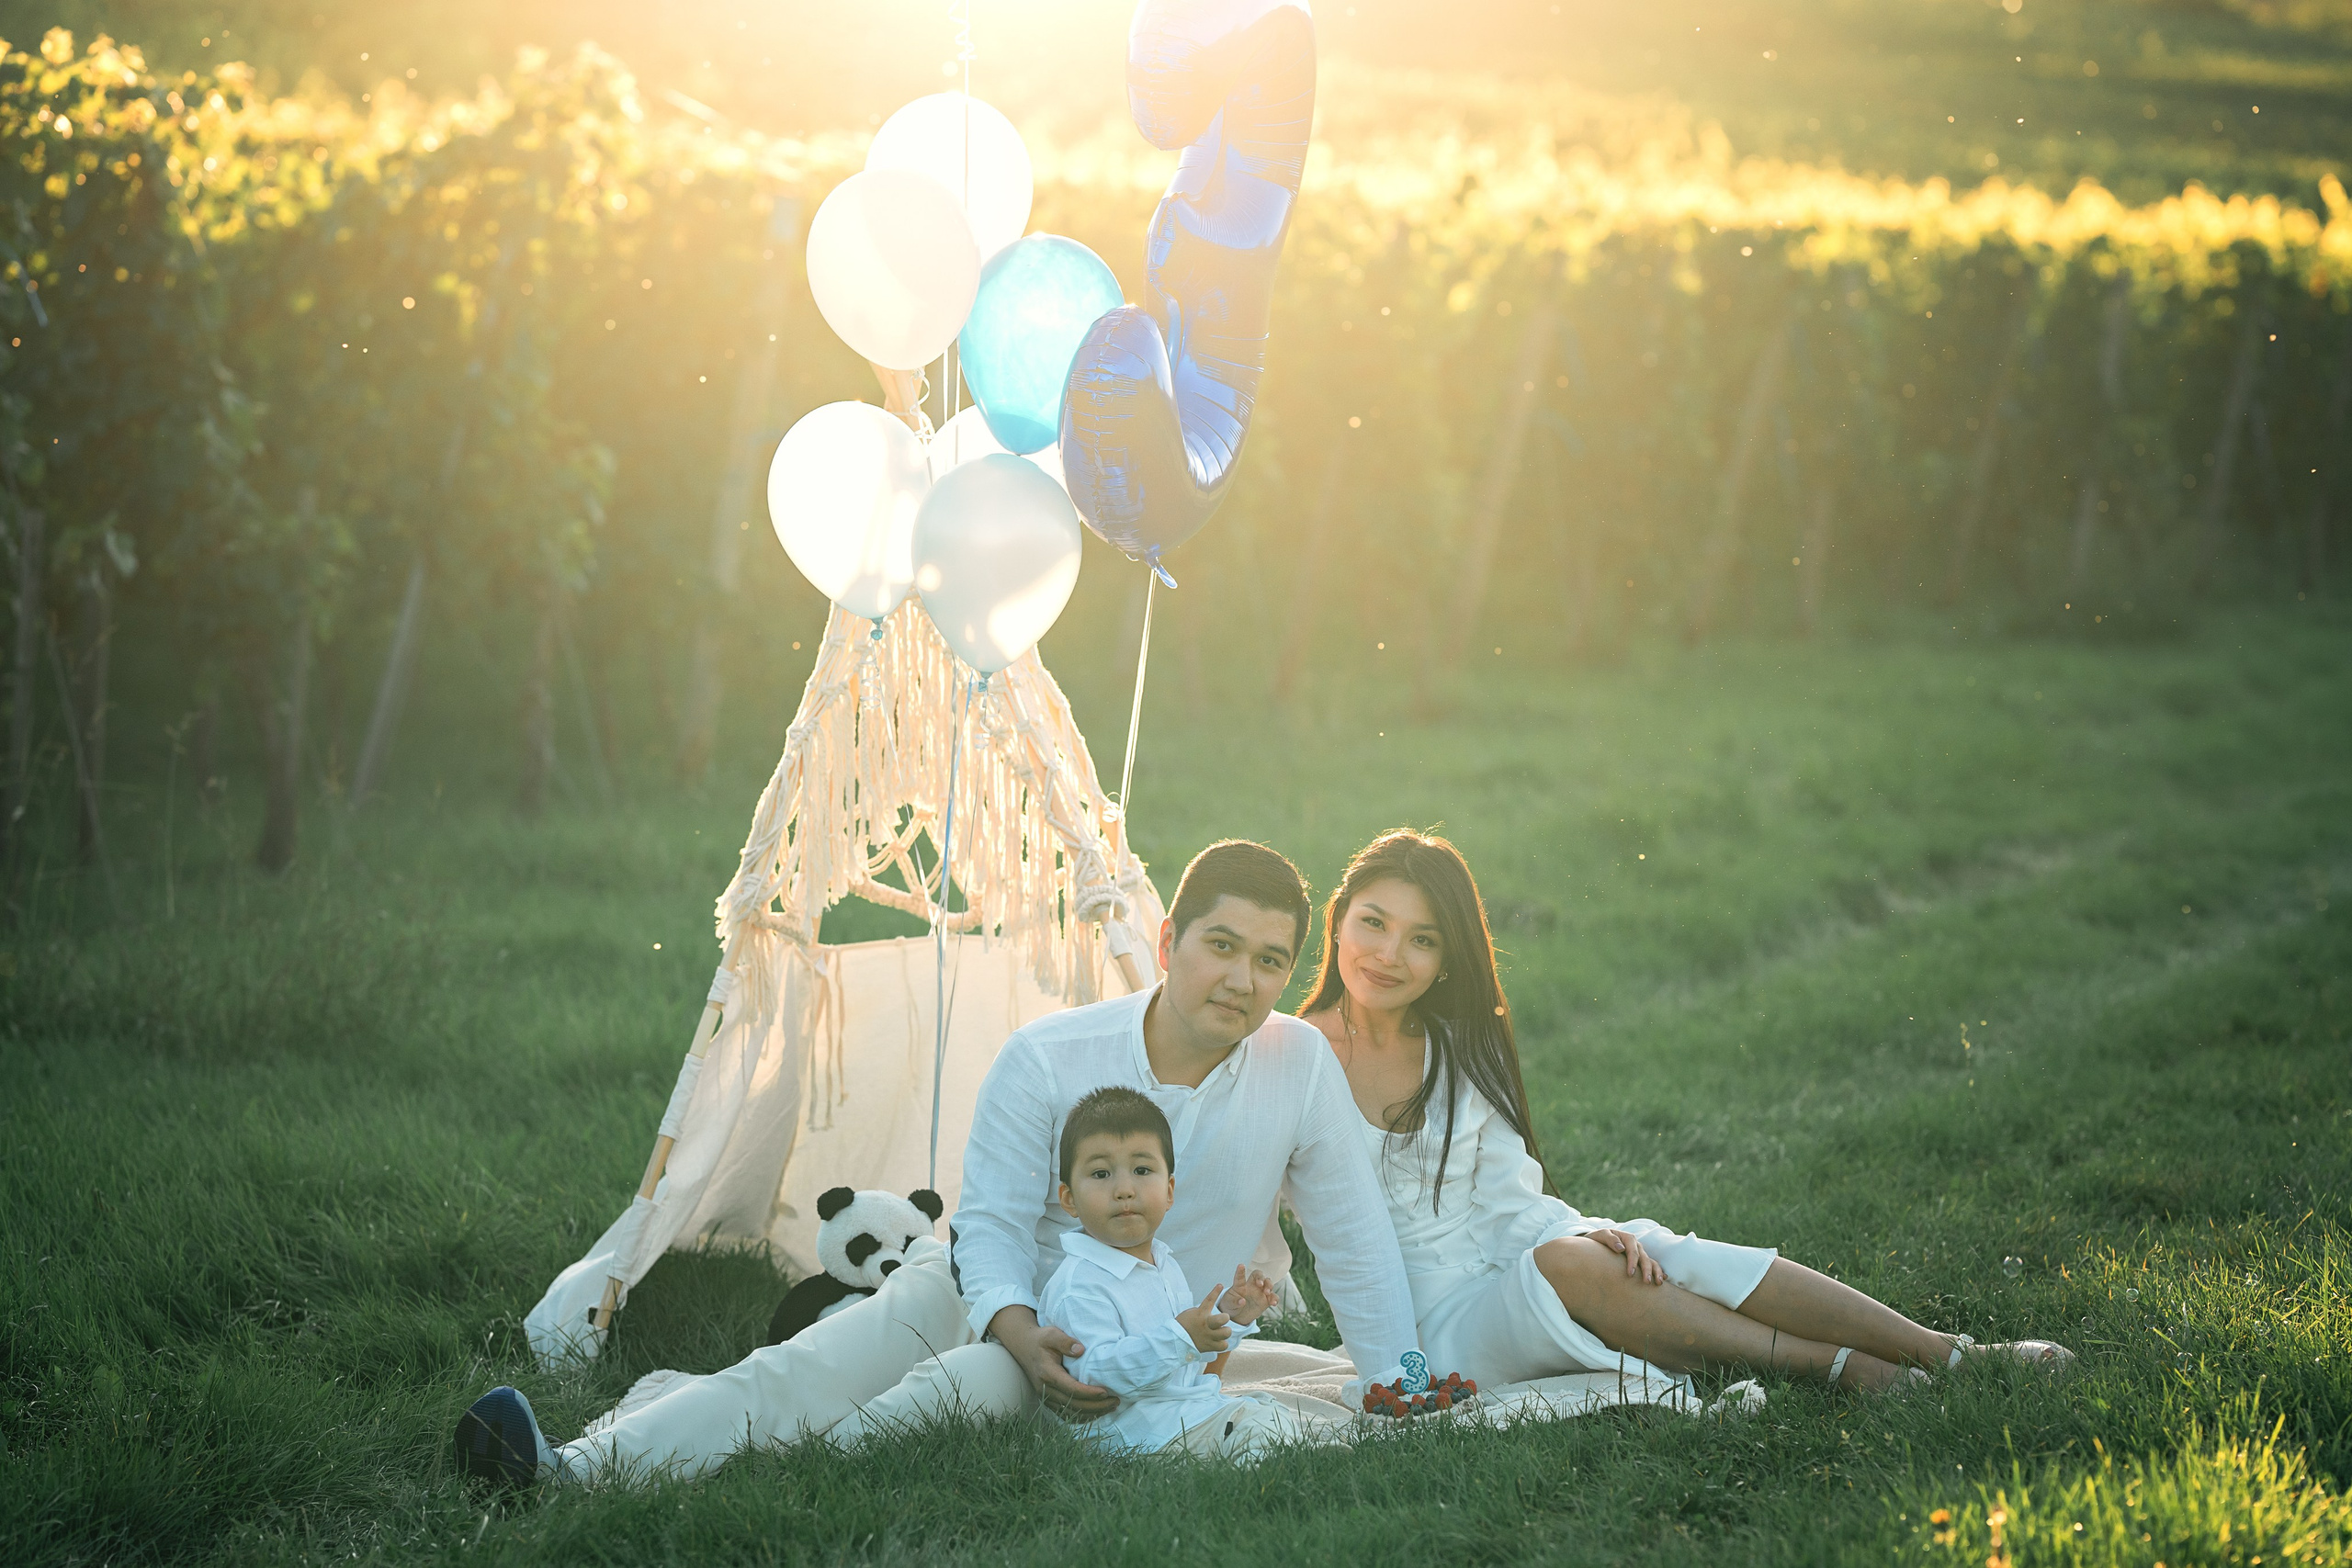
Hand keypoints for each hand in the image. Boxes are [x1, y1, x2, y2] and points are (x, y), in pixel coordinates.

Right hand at [987, 1306, 1118, 1420]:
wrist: (1023, 1347)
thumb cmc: (1040, 1339)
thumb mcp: (1051, 1334)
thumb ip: (1065, 1341)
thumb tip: (1081, 1349)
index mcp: (1047, 1373)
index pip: (1071, 1389)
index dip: (1089, 1393)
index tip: (1106, 1392)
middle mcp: (1045, 1389)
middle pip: (1073, 1404)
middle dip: (1096, 1406)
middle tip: (1115, 1401)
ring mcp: (1046, 1397)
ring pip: (1071, 1413)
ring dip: (1092, 1413)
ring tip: (1111, 1407)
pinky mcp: (1048, 1400)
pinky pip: (1066, 1414)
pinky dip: (1082, 1416)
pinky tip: (1097, 1412)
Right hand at [1176, 1283, 1232, 1353]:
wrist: (1175, 1341)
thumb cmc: (1183, 1325)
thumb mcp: (1191, 1313)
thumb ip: (1202, 1311)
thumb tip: (1212, 1309)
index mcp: (1200, 1314)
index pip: (1209, 1300)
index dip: (1215, 1292)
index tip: (1220, 1285)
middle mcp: (1206, 1324)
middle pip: (1223, 1319)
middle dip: (1226, 1317)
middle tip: (1223, 1319)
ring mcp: (1208, 1336)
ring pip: (1226, 1333)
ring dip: (1226, 1331)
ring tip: (1222, 1331)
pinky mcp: (1210, 1346)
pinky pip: (1223, 1345)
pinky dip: (1222, 1343)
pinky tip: (1219, 1341)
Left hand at [1216, 1265, 1279, 1326]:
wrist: (1237, 1316)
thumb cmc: (1231, 1305)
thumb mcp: (1229, 1304)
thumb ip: (1235, 1302)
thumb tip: (1243, 1301)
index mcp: (1240, 1285)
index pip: (1240, 1276)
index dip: (1241, 1271)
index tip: (1241, 1265)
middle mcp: (1251, 1286)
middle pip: (1259, 1275)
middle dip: (1261, 1277)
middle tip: (1260, 1284)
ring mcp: (1259, 1293)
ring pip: (1268, 1283)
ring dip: (1269, 1285)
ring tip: (1267, 1292)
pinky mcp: (1265, 1301)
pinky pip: (1273, 1297)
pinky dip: (1275, 1299)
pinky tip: (1273, 1303)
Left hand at [1591, 1228, 1663, 1284]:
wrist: (1597, 1242)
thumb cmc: (1597, 1239)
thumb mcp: (1599, 1235)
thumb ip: (1609, 1239)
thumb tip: (1621, 1248)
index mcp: (1627, 1238)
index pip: (1632, 1251)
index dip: (1633, 1262)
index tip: (1630, 1274)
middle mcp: (1636, 1245)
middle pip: (1644, 1258)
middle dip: (1647, 1270)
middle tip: (1646, 1282)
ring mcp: (1639, 1252)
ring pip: (1651, 1261)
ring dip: (1656, 1271)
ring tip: (1658, 1282)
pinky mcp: (1640, 1259)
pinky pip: (1652, 1264)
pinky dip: (1658, 1270)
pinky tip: (1663, 1278)